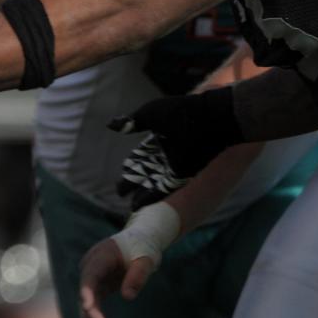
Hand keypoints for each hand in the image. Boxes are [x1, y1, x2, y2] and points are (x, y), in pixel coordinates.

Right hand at [79, 238, 155, 317]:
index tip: (88, 307)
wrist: (139, 240)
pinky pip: (94, 300)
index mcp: (102, 255)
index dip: (87, 291)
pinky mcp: (99, 283)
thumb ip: (137, 276)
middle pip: (87, 289)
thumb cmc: (143, 248)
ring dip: (91, 315)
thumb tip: (127, 296)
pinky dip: (94, 313)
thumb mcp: (145, 260)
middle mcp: (92, 264)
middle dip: (92, 309)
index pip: (90, 275)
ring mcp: (94, 274)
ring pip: (87, 297)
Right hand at [109, 87, 242, 208]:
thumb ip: (130, 123)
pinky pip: (162, 189)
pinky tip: (138, 204)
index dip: (132, 162)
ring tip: (128, 203)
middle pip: (145, 171)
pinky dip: (150, 198)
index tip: (123, 168)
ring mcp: (174, 166)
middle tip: (120, 190)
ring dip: (139, 193)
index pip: (142, 154)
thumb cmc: (179, 112)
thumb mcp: (149, 114)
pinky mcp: (181, 175)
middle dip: (132, 180)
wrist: (207, 120)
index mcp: (160, 137)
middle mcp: (166, 154)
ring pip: (152, 183)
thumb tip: (110, 125)